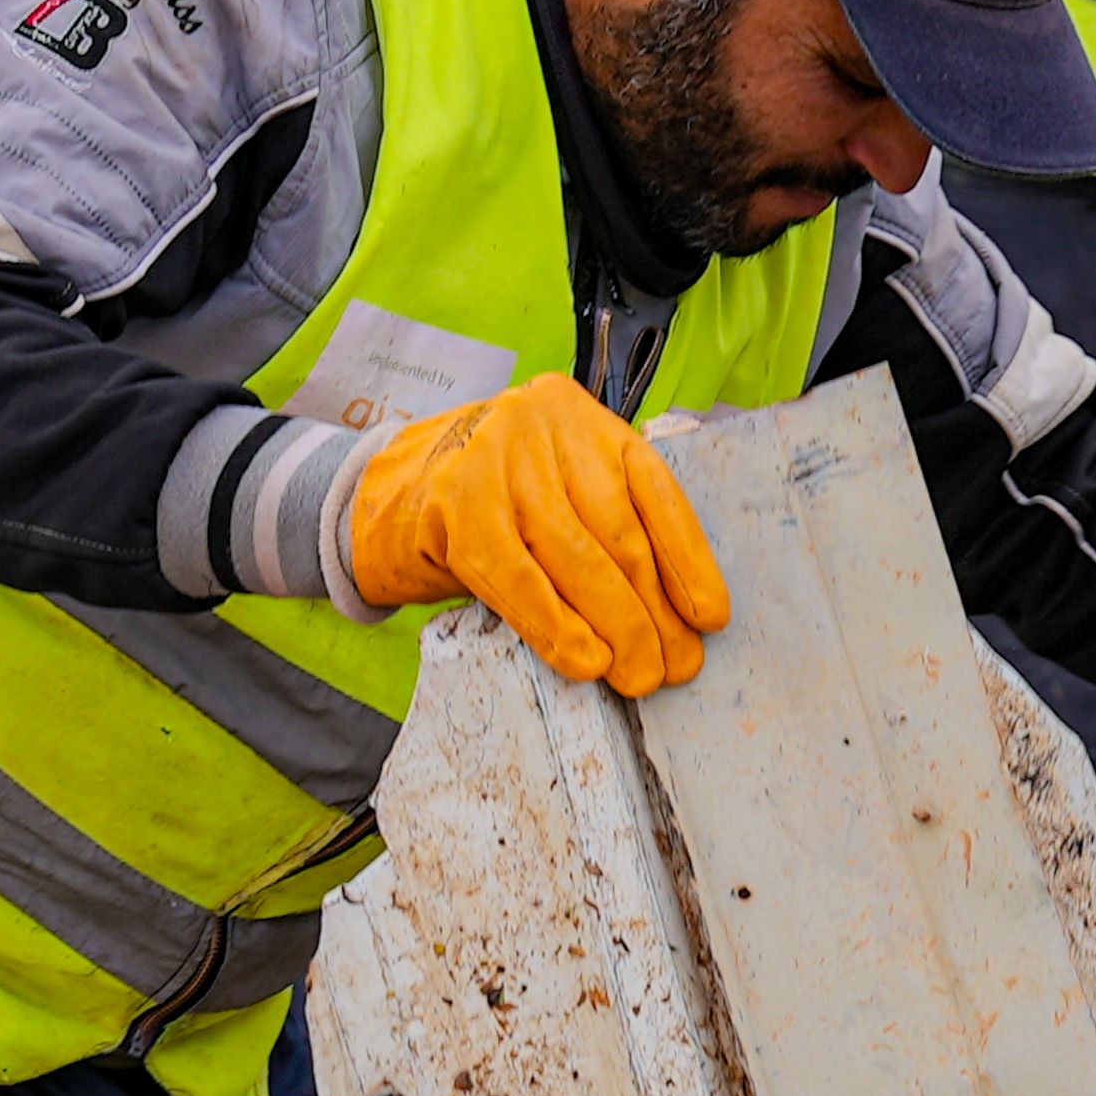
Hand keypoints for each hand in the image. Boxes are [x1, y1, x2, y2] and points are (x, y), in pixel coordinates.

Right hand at [340, 380, 728, 694]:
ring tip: (637, 676)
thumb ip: (605, 529)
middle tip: (676, 667)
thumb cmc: (492, 503)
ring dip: (615, 627)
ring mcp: (496, 458)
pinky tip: (583, 661)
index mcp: (584, 420)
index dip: (689, 559)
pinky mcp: (455, 502)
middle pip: (617, 530)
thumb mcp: (555, 493)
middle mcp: (545, 425)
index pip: (655, 488)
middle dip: (654, 611)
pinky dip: (556, 626)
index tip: (711, 618)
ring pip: (575, 555)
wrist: (384, 493)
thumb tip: (674, 620)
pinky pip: (517, 576)